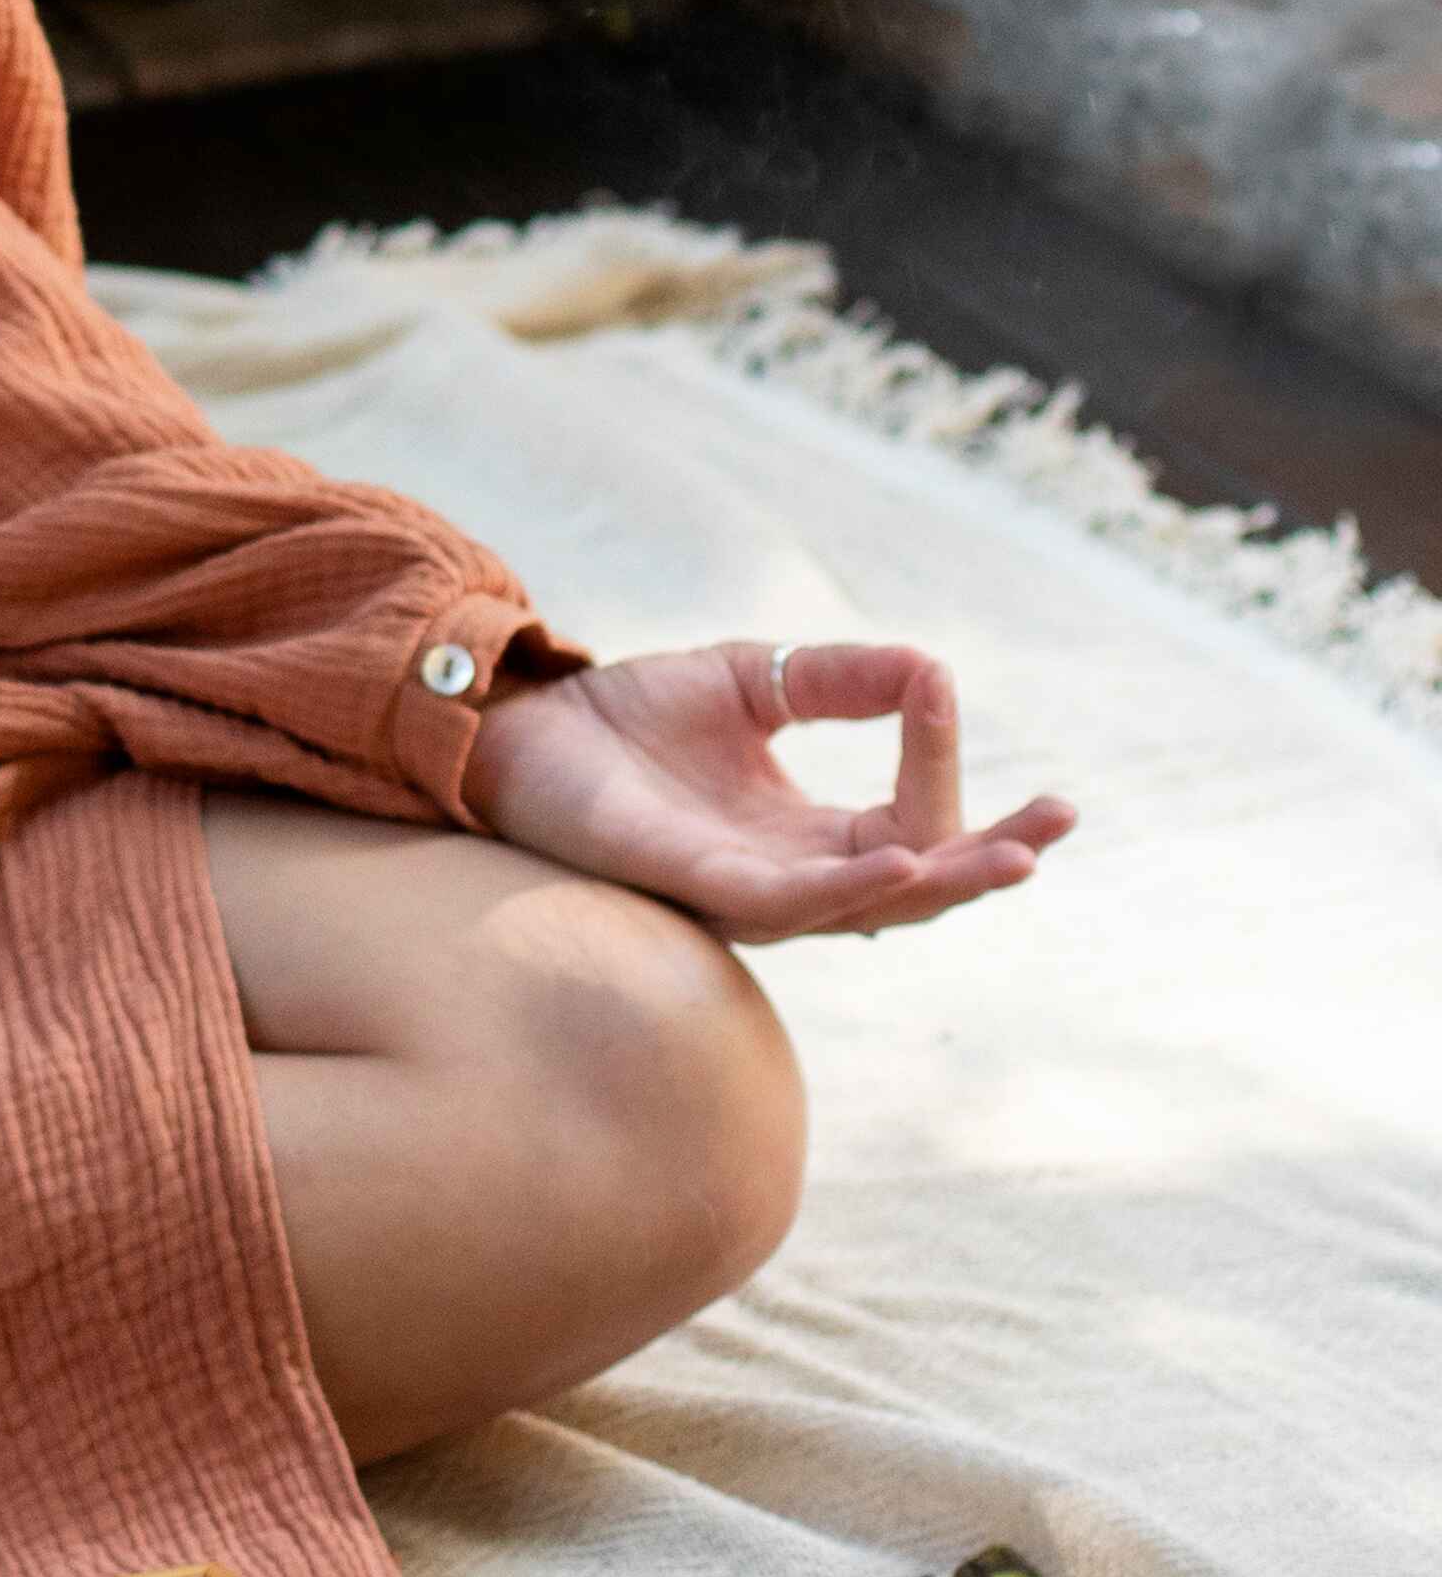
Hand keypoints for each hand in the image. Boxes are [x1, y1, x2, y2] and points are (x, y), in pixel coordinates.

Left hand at [465, 642, 1072, 945]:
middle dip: (991, 860)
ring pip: (865, 908)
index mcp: (807, 837)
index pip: (912, 825)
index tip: (941, 691)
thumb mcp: (752, 678)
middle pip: (915, 889)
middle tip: (1059, 824)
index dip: (942, 768)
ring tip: (1012, 856)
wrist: (516, 726)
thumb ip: (838, 680)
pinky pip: (786, 902)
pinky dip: (850, 885)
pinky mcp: (692, 884)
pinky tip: (902, 861)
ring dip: (943, 881)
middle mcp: (787, 879)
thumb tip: (932, 669)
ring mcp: (742, 891)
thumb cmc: (624, 719)